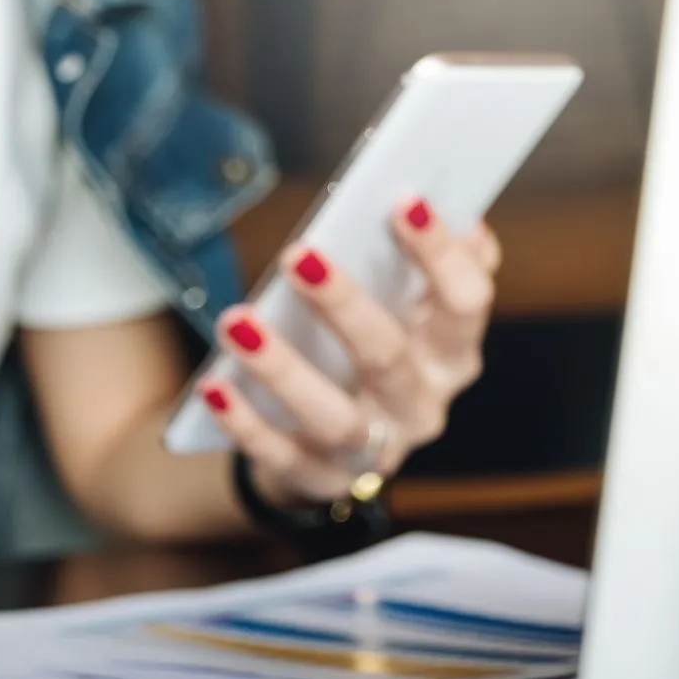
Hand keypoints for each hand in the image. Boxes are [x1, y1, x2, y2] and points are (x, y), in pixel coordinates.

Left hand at [198, 196, 499, 504]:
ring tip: (236, 322)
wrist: (335, 441)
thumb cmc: (369, 349)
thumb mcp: (407, 309)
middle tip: (299, 255)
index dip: (440, 255)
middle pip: (389, 358)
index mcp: (452, 352)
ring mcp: (375, 451)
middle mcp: (422, 406)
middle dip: (344, 306)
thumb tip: (463, 216)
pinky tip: (213, 387)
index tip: (403, 199)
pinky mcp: (321, 479)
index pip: (465, 304)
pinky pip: (279, 455)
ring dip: (283, 369)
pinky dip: (245, 423)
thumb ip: (428, 265)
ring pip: (333, 416)